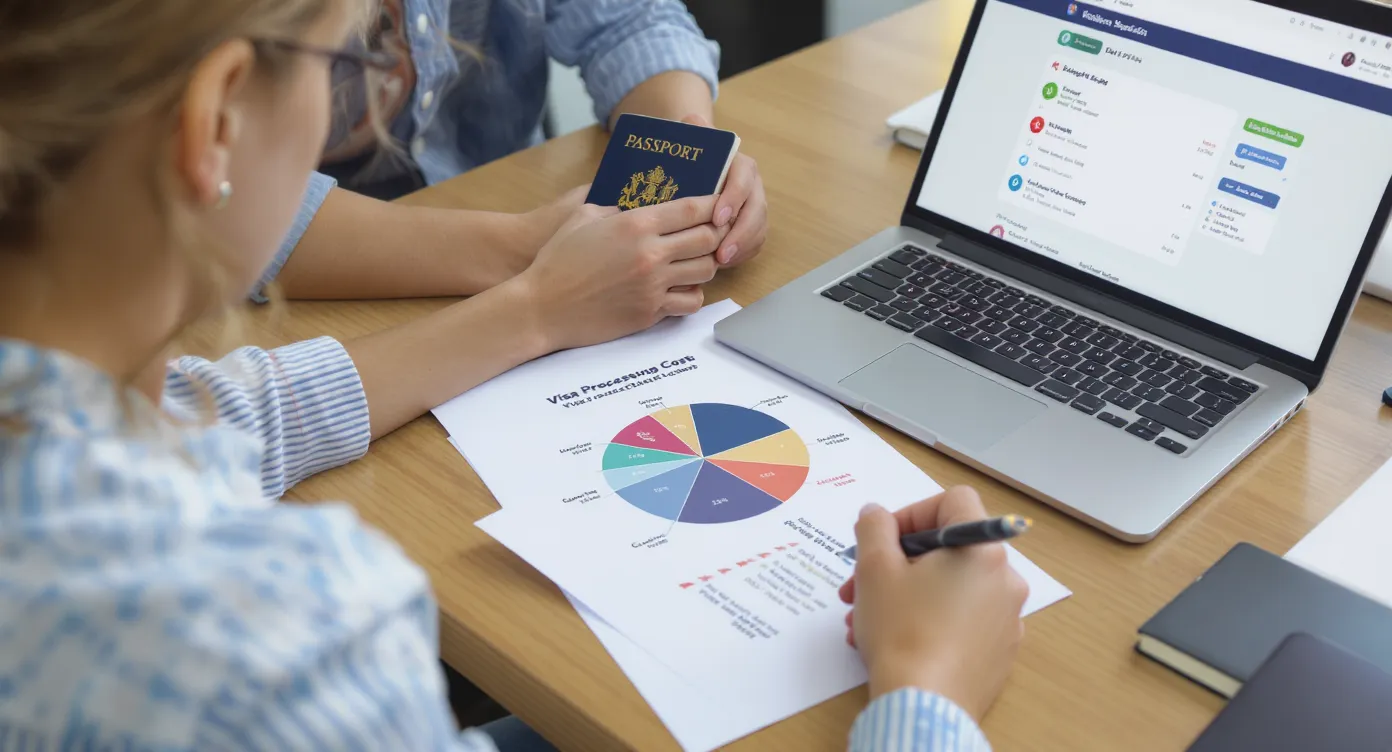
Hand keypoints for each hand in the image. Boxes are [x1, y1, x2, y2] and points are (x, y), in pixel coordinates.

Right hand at [512, 195, 728, 351]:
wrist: (542, 307)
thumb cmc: (557, 260)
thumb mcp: (583, 217)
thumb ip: (616, 209)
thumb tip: (639, 207)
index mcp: (635, 225)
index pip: (692, 210)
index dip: (712, 204)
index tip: (718, 203)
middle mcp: (650, 254)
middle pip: (707, 239)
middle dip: (715, 234)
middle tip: (713, 233)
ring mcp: (652, 286)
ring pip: (705, 271)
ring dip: (706, 264)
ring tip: (697, 260)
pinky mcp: (649, 313)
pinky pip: (689, 302)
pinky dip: (692, 294)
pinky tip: (681, 288)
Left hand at [682, 115, 767, 266]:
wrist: (699, 170)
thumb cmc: (692, 159)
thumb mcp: (691, 142)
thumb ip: (693, 130)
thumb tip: (693, 120)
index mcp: (740, 165)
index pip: (743, 180)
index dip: (734, 200)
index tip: (718, 218)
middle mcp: (753, 186)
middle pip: (756, 210)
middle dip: (740, 234)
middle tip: (720, 252)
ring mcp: (755, 207)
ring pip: (758, 229)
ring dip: (742, 248)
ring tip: (720, 263)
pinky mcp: (753, 225)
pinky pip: (755, 242)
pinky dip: (742, 254)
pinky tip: (722, 265)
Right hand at [838, 487, 1028, 721]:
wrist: (924, 706)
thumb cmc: (901, 630)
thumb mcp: (874, 568)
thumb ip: (874, 527)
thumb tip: (877, 514)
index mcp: (982, 550)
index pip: (953, 502)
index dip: (913, 513)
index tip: (883, 540)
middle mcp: (1005, 579)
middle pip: (949, 549)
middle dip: (898, 562)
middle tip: (860, 584)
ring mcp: (1007, 618)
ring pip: (950, 587)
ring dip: (906, 593)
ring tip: (865, 619)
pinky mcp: (1000, 652)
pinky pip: (962, 620)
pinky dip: (929, 620)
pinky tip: (895, 641)